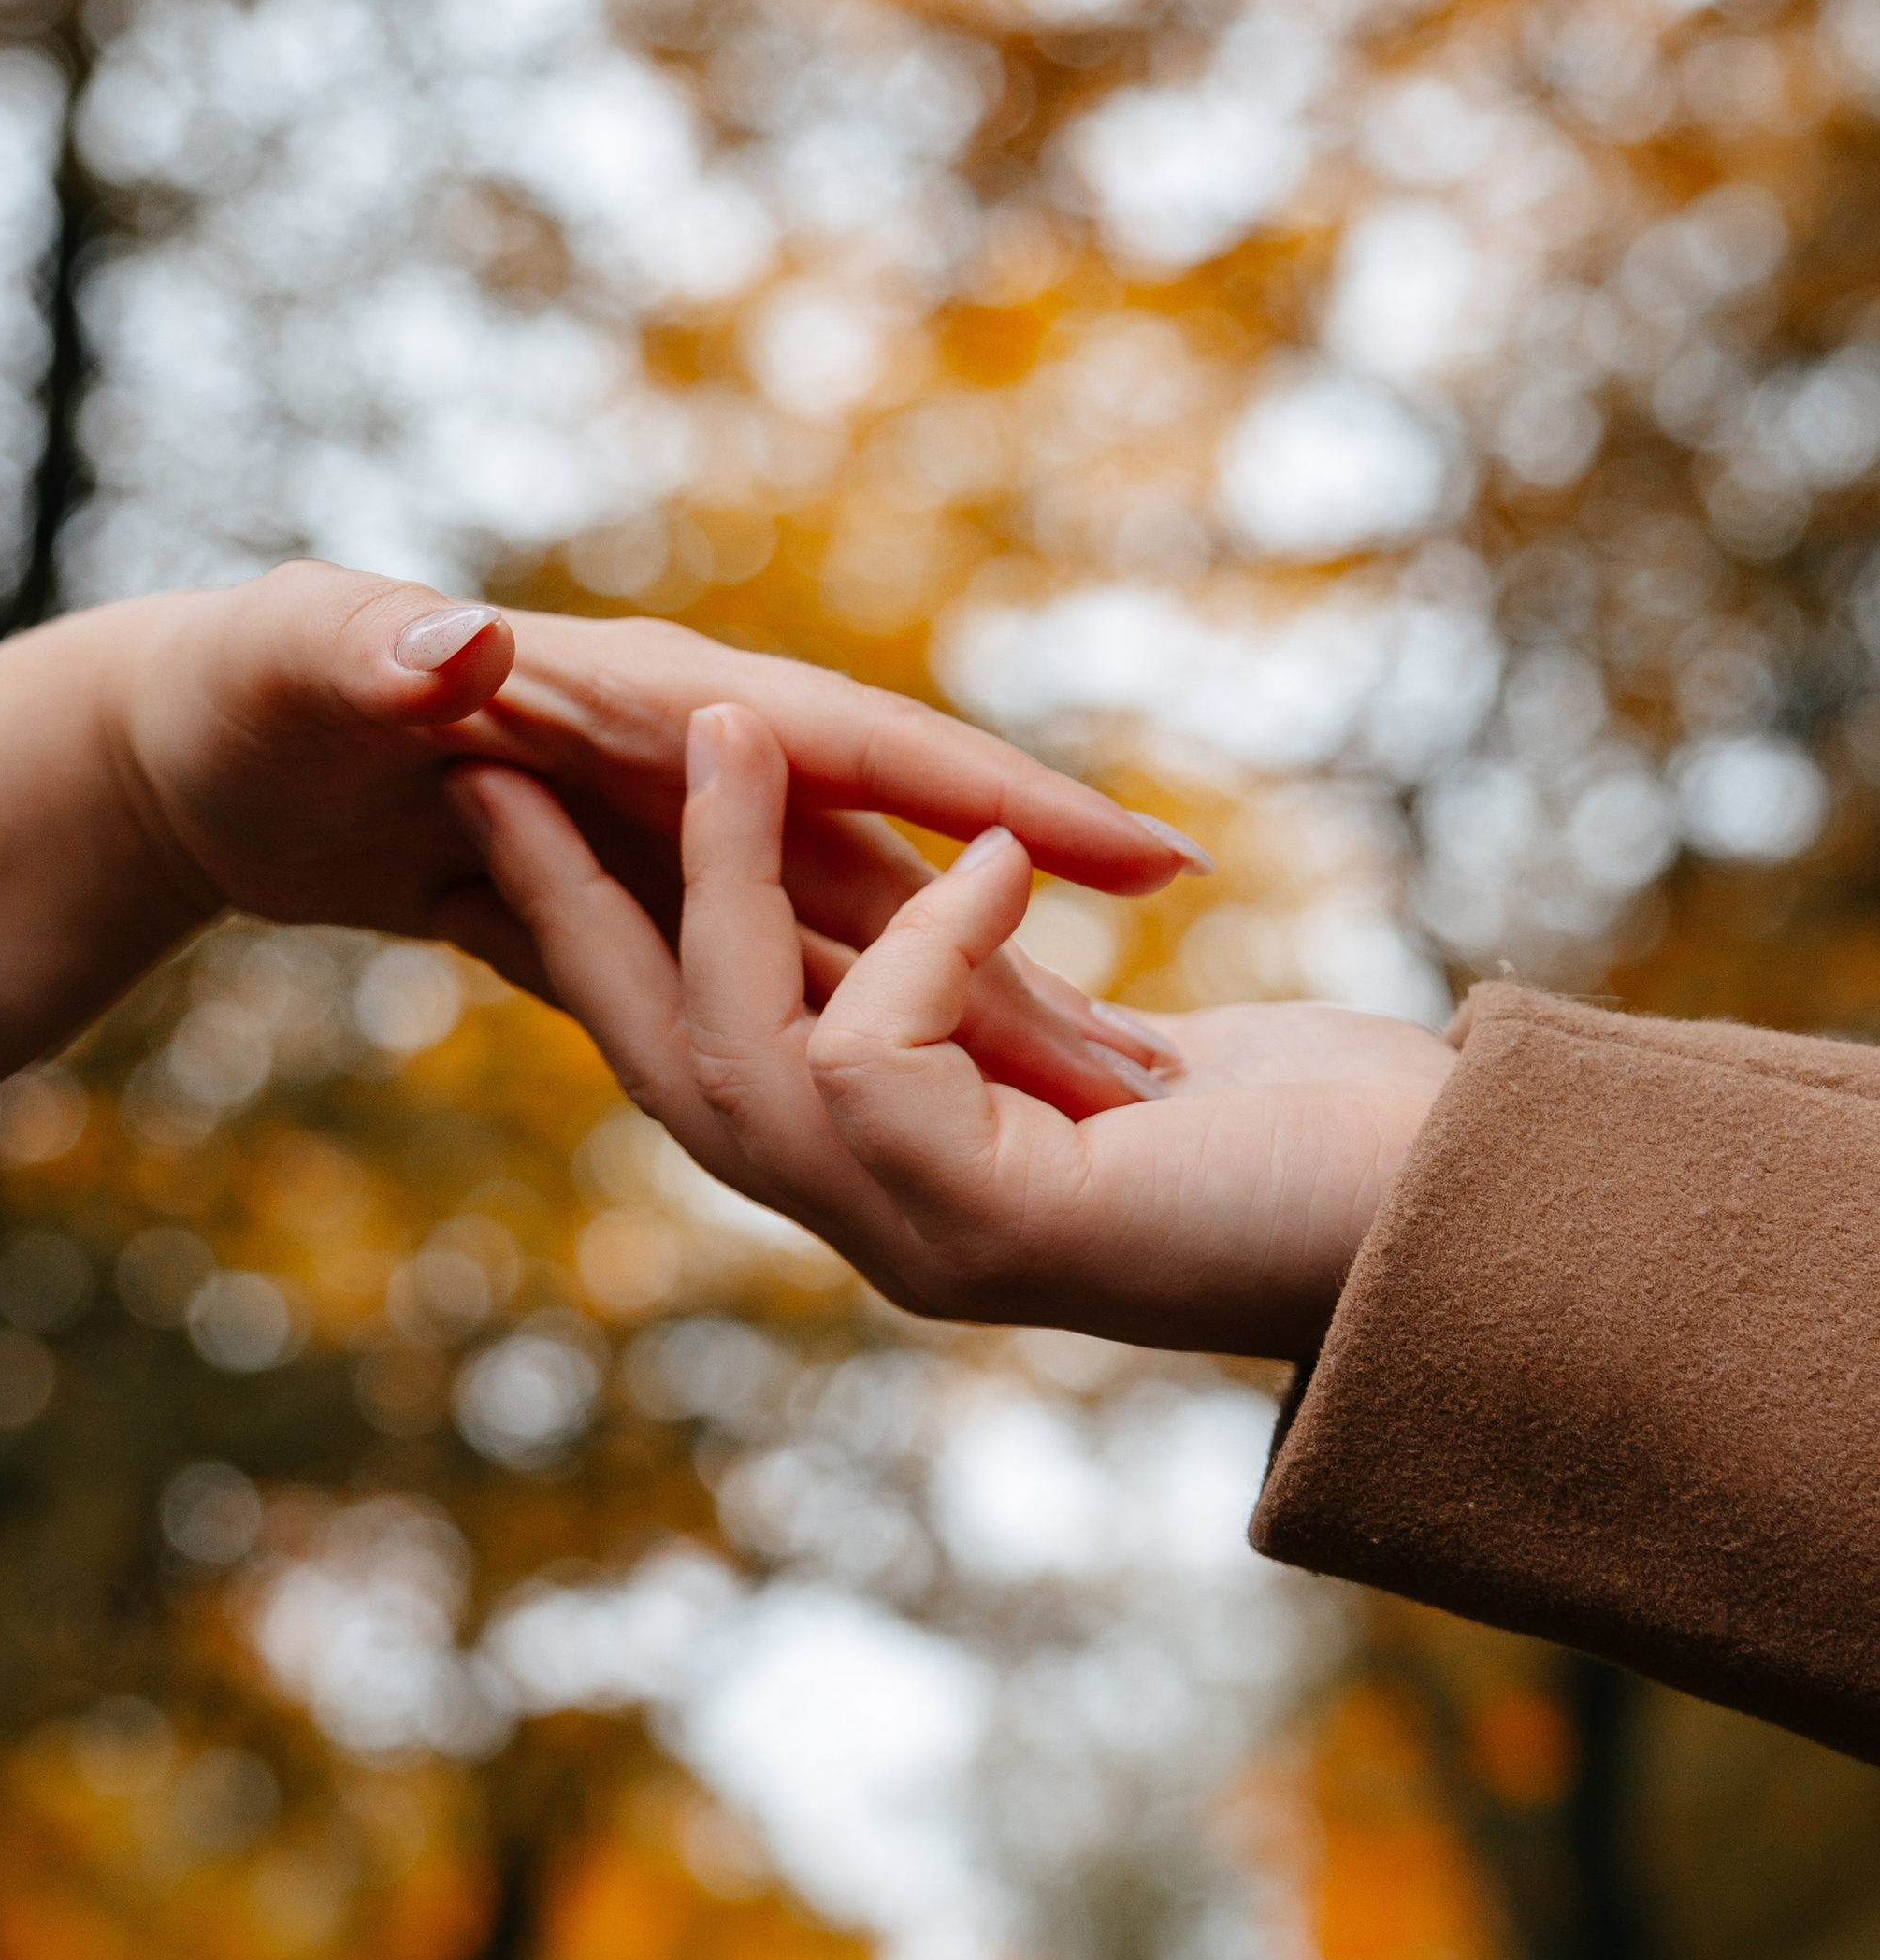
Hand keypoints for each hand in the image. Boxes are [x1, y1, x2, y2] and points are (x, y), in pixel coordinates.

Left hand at [0, 563, 1206, 1088]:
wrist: (194, 745)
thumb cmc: (238, 683)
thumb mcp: (289, 654)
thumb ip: (368, 646)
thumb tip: (466, 641)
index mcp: (641, 701)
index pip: (853, 746)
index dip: (1004, 796)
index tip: (1156, 861)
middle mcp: (680, 769)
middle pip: (884, 871)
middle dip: (1018, 961)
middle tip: (1159, 1071)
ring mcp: (658, 840)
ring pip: (837, 943)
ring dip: (945, 1022)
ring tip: (1069, 1110)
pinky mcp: (621, 901)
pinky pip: (756, 975)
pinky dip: (835, 1033)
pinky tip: (908, 1105)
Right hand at [448, 705, 1455, 1359]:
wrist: (1470, 1228)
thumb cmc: (1320, 1130)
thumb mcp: (1105, 1046)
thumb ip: (991, 1000)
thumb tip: (949, 904)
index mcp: (900, 1175)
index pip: (708, 1055)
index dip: (609, 943)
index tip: (533, 822)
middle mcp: (884, 1223)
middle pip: (666, 1066)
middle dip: (569, 912)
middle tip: (489, 759)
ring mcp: (926, 1241)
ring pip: (737, 1052)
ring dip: (713, 880)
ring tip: (721, 718)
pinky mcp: (987, 1225)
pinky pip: (867, 1050)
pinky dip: (922, 935)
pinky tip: (1011, 863)